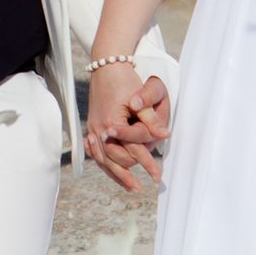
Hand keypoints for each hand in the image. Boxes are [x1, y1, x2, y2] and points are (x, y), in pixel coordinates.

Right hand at [83, 62, 169, 191]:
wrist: (106, 67)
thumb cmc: (125, 81)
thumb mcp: (141, 99)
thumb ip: (151, 120)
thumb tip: (165, 136)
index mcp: (112, 124)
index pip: (134, 151)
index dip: (148, 164)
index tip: (158, 176)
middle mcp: (99, 130)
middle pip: (115, 160)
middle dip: (129, 174)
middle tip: (143, 185)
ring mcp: (92, 130)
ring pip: (103, 161)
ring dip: (116, 175)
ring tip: (131, 187)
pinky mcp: (90, 129)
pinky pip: (95, 153)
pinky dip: (105, 165)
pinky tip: (112, 173)